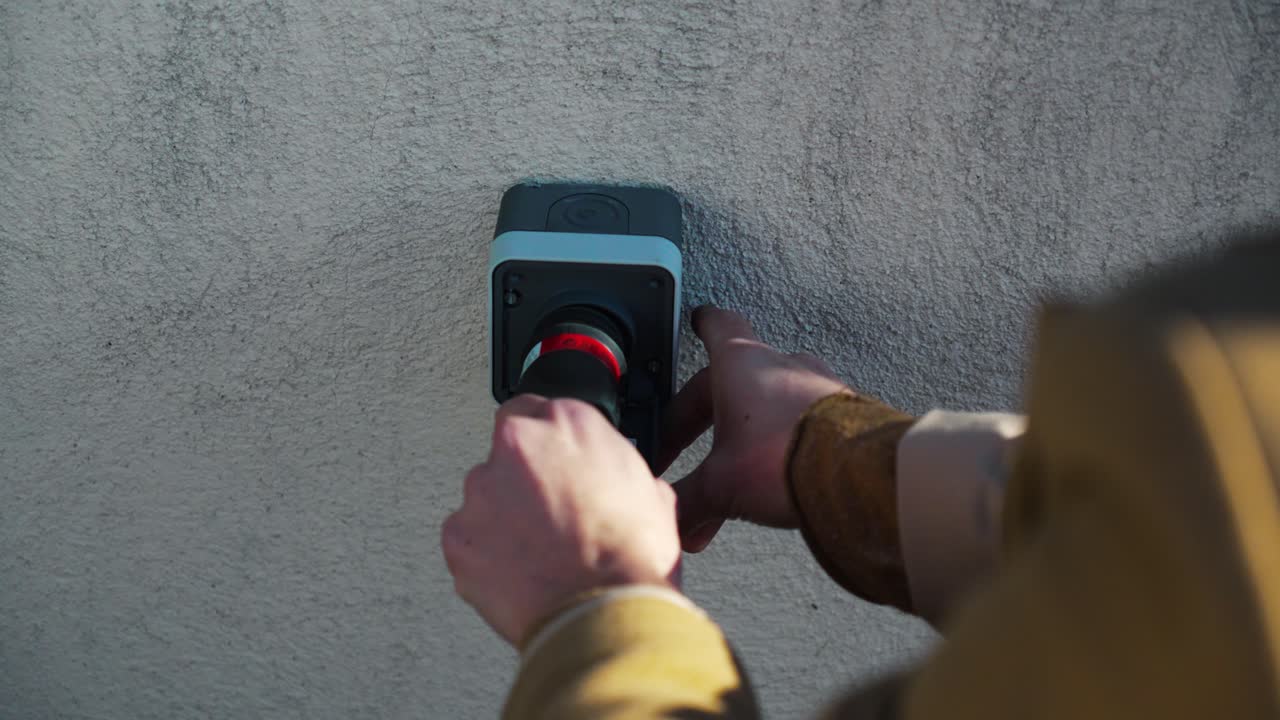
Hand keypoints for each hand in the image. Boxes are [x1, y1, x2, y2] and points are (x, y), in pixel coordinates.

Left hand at [442, 395, 681, 646]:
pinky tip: (520, 572)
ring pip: (485, 494)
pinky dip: (485, 552)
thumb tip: (611, 478)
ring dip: (504, 515)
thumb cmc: (630, 560)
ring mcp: (481, 491)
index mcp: (569, 422)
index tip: (551, 461)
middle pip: (507, 449)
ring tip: (538, 552)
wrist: (602, 617)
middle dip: (523, 476)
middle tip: (549, 512)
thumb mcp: (650, 492)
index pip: (539, 408)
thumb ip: (615, 467)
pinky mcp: (457, 536)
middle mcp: (518, 445)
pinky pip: (466, 537)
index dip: (547, 442)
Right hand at [658, 306, 850, 551]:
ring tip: (735, 486)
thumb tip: (674, 518)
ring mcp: (820, 390)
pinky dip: (783, 454)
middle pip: (735, 383)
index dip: (704, 326)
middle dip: (707, 421)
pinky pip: (805, 430)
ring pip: (771, 410)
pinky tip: (777, 484)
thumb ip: (690, 500)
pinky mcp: (848, 418)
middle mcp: (784, 367)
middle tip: (688, 447)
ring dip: (747, 444)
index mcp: (742, 364)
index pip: (719, 327)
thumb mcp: (720, 485)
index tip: (699, 322)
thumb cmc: (789, 457)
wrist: (859, 477)